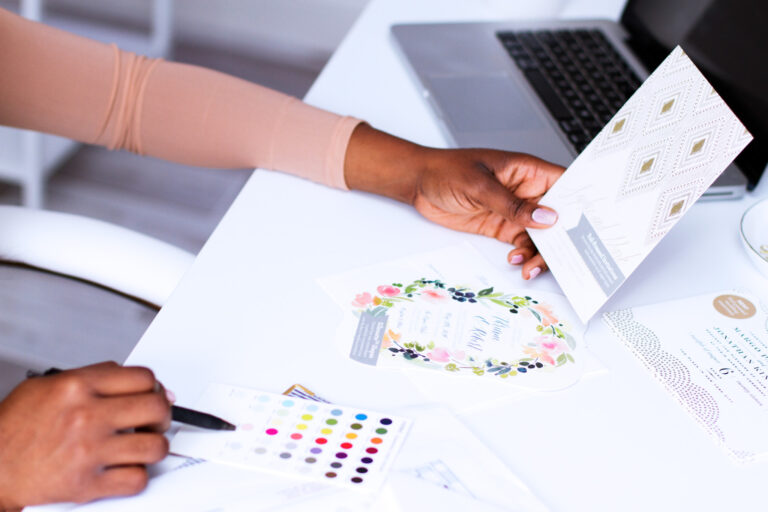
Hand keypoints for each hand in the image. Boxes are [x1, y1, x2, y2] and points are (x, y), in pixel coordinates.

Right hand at [0, 362, 170, 509]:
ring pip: (154, 446)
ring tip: (143, 447)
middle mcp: (85, 415)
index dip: (155, 387)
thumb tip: (138, 382)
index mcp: (76, 386)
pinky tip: (125, 470)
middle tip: (155, 422)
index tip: (154, 396)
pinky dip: (136, 477)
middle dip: (162, 415)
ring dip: (154, 448)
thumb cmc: (15, 429)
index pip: (143, 377)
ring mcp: (87, 450)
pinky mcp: (86, 484)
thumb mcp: (46, 387)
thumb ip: (93, 377)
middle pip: (156, 407)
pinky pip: (136, 479)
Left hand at [345, 124, 563, 277]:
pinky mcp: (502, 227)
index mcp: (529, 170)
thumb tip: (546, 218)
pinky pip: (522, 244)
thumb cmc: (446, 171)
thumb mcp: (479, 186)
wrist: (418, 184)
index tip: (593, 225)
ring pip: (541, 236)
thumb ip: (512, 204)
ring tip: (529, 267)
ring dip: (540, 253)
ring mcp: (516, 211)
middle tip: (564, 259)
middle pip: (558, 217)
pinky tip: (516, 262)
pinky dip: (523, 256)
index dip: (583, 203)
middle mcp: (527, 191)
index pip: (566, 185)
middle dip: (563, 239)